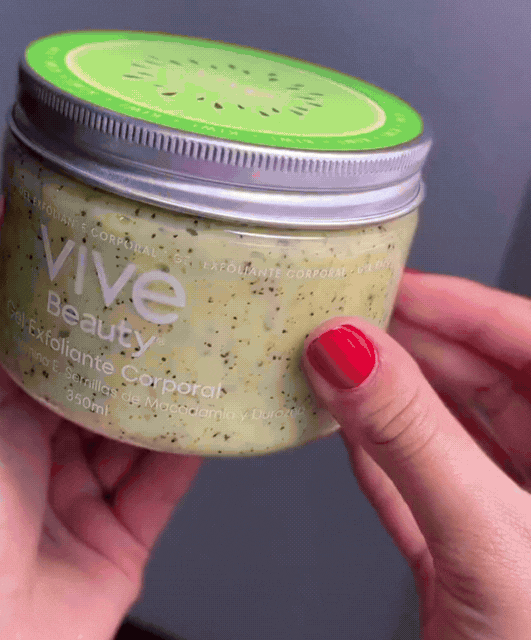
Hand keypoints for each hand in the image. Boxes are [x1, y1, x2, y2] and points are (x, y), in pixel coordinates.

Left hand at [0, 195, 201, 639]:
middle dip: (147, 348)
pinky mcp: (122, 539)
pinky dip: (194, 449)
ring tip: (215, 344)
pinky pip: (166, 483)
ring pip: (144, 430)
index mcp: (5, 409)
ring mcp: (84, 497)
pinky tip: (218, 412)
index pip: (61, 344)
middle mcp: (44, 451)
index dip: (96, 305)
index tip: (131, 265)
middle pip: (109, 386)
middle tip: (188, 299)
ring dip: (176, 395)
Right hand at [301, 271, 530, 638]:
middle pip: (483, 380)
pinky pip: (423, 485)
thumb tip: (347, 352)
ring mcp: (515, 518)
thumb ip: (411, 439)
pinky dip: (378, 457)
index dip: (459, 304)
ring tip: (328, 361)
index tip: (390, 282)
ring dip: (385, 400)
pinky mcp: (474, 557)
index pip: (529, 341)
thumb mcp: (488, 540)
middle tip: (342, 319)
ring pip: (447, 431)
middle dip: (408, 347)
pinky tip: (339, 428)